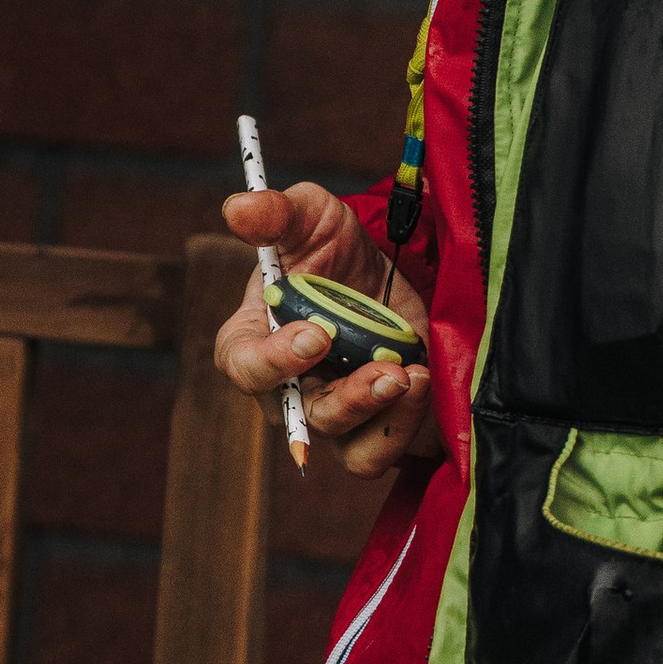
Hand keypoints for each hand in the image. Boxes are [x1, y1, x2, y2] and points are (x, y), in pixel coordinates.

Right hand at [213, 178, 437, 477]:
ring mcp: (331, 417)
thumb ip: (277, 213)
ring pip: (343, 444)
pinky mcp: (372, 433)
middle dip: (343, 398)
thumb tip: (239, 208)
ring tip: (411, 374)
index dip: (274, 359)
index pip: (244, 365)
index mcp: (254, 339)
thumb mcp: (313, 218)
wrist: (390, 280)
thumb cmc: (335, 251)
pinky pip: (376, 455)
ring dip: (378, 413)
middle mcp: (287, 388)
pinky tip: (423, 381)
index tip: (317, 335)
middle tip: (386, 369)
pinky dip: (403, 425)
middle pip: (296, 416)